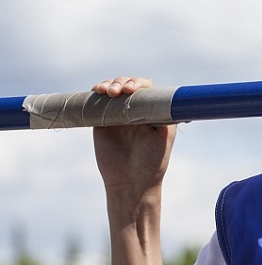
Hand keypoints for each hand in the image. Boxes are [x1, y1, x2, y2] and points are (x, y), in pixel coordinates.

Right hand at [92, 77, 176, 198]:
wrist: (131, 182)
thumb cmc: (152, 162)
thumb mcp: (163, 136)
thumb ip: (162, 115)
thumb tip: (161, 96)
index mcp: (151, 112)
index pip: (145, 89)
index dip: (139, 83)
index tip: (134, 89)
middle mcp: (134, 110)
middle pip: (126, 84)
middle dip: (122, 82)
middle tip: (121, 91)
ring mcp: (116, 114)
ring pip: (111, 89)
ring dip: (109, 84)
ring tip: (109, 92)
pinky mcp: (100, 122)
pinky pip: (95, 102)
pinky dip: (95, 93)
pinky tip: (97, 91)